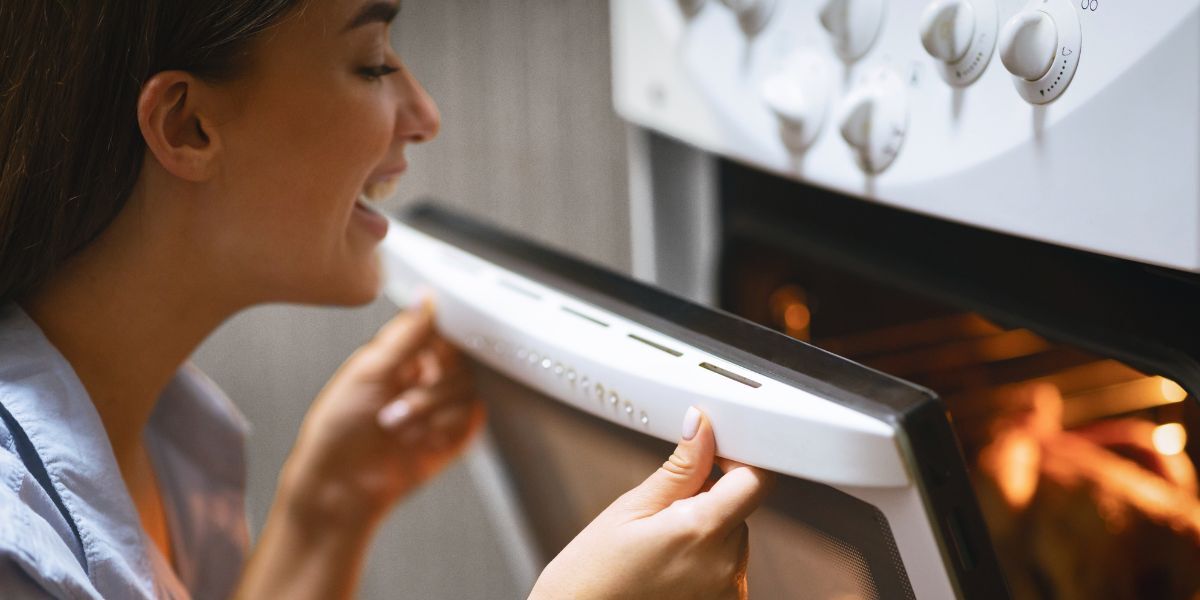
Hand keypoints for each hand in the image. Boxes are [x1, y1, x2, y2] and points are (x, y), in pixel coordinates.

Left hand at [280, 299, 484, 529]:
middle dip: (433, 376)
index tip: (439, 339)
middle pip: (460, 356)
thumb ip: (407, 334)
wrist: (340, 488)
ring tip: (395, 422)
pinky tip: (417, 438)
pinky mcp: (455, 436)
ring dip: (430, 404)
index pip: (438, 328)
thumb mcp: (368, 371)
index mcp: (400, 356)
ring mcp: (441, 408)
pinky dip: (444, 426)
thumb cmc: (337, 432)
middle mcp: (423, 378)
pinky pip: (472, 417)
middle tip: (406, 388)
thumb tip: (428, 298)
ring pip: (467, 386)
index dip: (444, 331)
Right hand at [530, 408, 773, 599]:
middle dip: (710, 502)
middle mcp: (725, 566)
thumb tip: (703, 428)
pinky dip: (707, 563)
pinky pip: (728, 570)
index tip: (714, 456)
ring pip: (733, 539)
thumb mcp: (631, 509)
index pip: (756, 479)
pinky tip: (670, 570)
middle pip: (740, 509)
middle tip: (663, 515)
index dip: (738, 459)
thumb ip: (680, 469)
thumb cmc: (594, 574)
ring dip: (708, 534)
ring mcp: (729, 593)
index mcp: (701, 530)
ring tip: (660, 549)